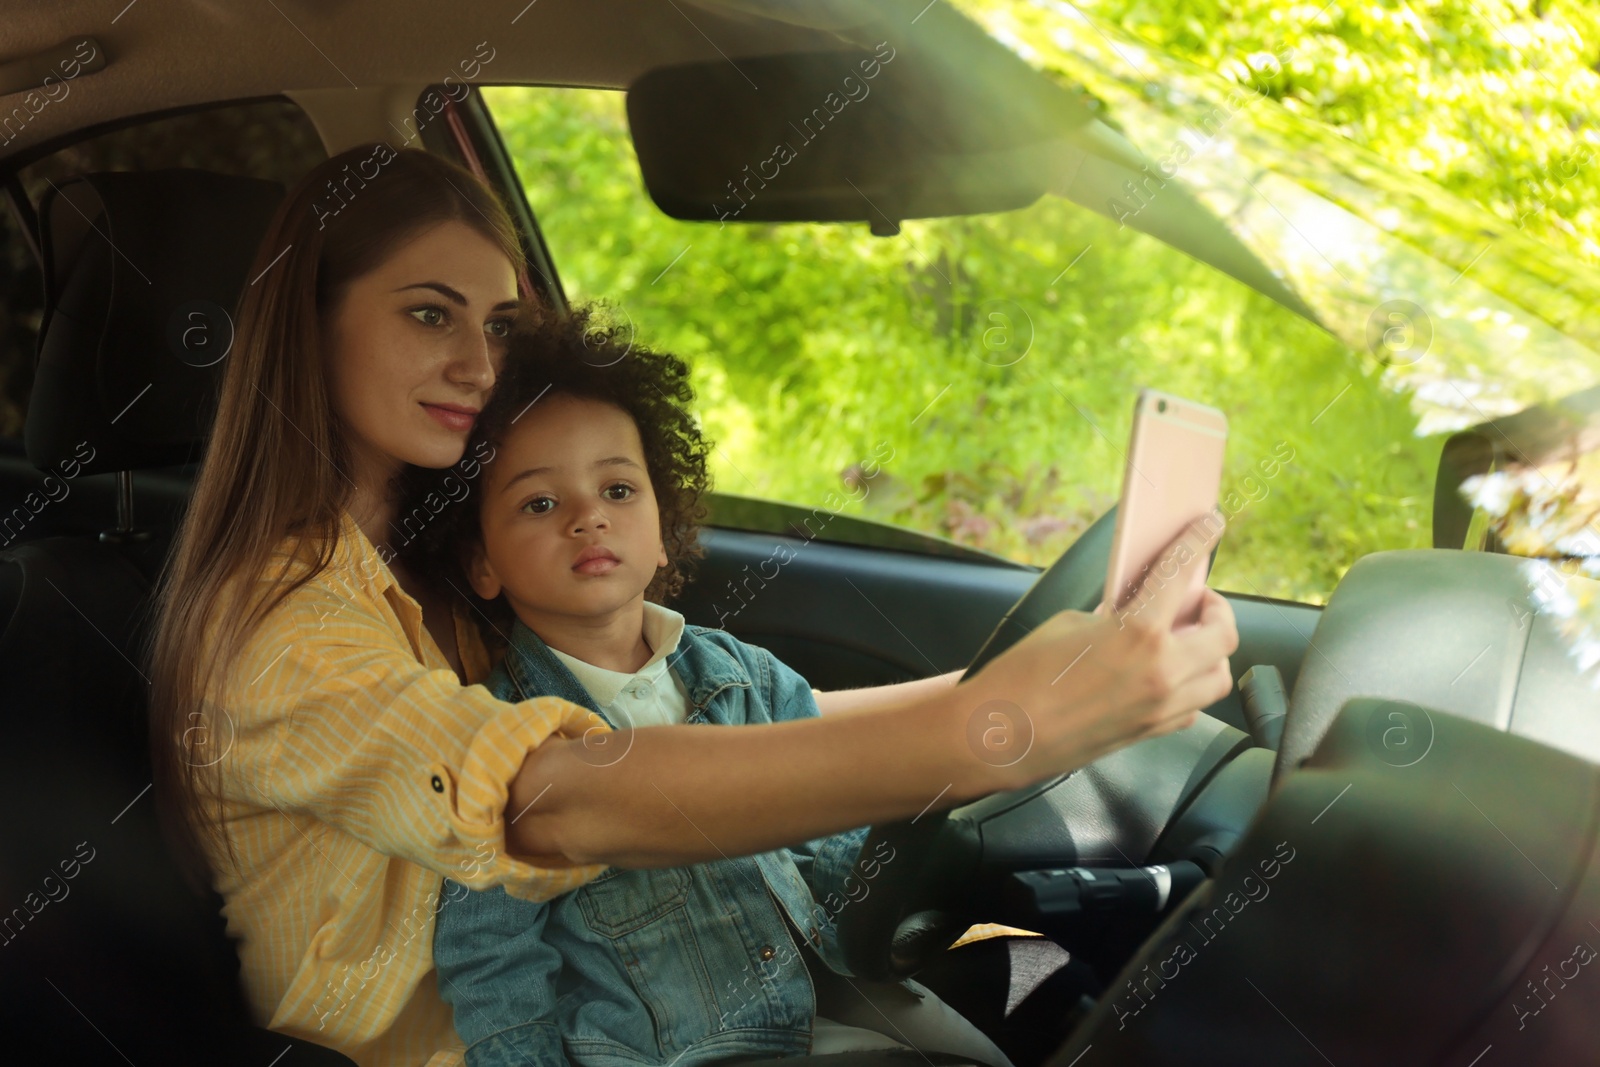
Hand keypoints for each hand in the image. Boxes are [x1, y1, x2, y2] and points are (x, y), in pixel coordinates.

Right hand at [958, 515, 1237, 788]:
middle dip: (1217, 610)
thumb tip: (1130, 614)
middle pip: (1223, 634)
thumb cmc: (1022, 678)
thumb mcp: (1067, 625)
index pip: (1179, 576)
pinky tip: (1169, 674)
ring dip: (1211, 653)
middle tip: (1199, 599)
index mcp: (1139, 635)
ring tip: (1188, 640)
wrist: (999, 734)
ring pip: (1218, 676)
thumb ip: (1111, 616)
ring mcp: (1160, 708)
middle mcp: (1161, 673)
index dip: (1197, 543)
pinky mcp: (1151, 732)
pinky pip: (1193, 706)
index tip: (1209, 526)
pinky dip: (1191, 686)